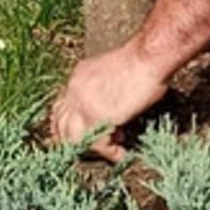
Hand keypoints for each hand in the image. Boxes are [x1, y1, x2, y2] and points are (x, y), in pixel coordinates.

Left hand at [48, 43, 171, 158]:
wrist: (148, 55)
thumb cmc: (141, 59)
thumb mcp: (112, 71)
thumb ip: (103, 89)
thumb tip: (111, 108)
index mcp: (78, 77)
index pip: (62, 106)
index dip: (68, 122)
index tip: (79, 132)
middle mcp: (75, 90)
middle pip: (60, 123)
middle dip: (69, 140)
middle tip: (85, 150)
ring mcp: (83, 104)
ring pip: (72, 138)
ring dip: (88, 148)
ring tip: (104, 153)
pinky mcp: (96, 117)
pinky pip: (98, 144)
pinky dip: (111, 153)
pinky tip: (122, 154)